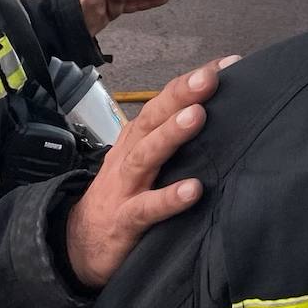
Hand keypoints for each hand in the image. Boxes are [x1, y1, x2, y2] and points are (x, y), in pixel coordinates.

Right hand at [65, 55, 237, 286]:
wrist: (79, 244)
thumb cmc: (122, 195)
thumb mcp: (143, 160)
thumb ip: (171, 139)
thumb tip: (215, 113)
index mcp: (137, 137)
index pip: (165, 101)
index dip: (192, 82)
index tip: (228, 64)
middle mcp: (130, 155)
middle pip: (153, 118)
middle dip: (181, 95)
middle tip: (209, 77)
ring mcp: (125, 187)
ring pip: (147, 155)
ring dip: (171, 134)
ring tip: (197, 116)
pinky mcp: (124, 221)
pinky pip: (147, 208)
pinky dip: (169, 198)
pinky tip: (194, 189)